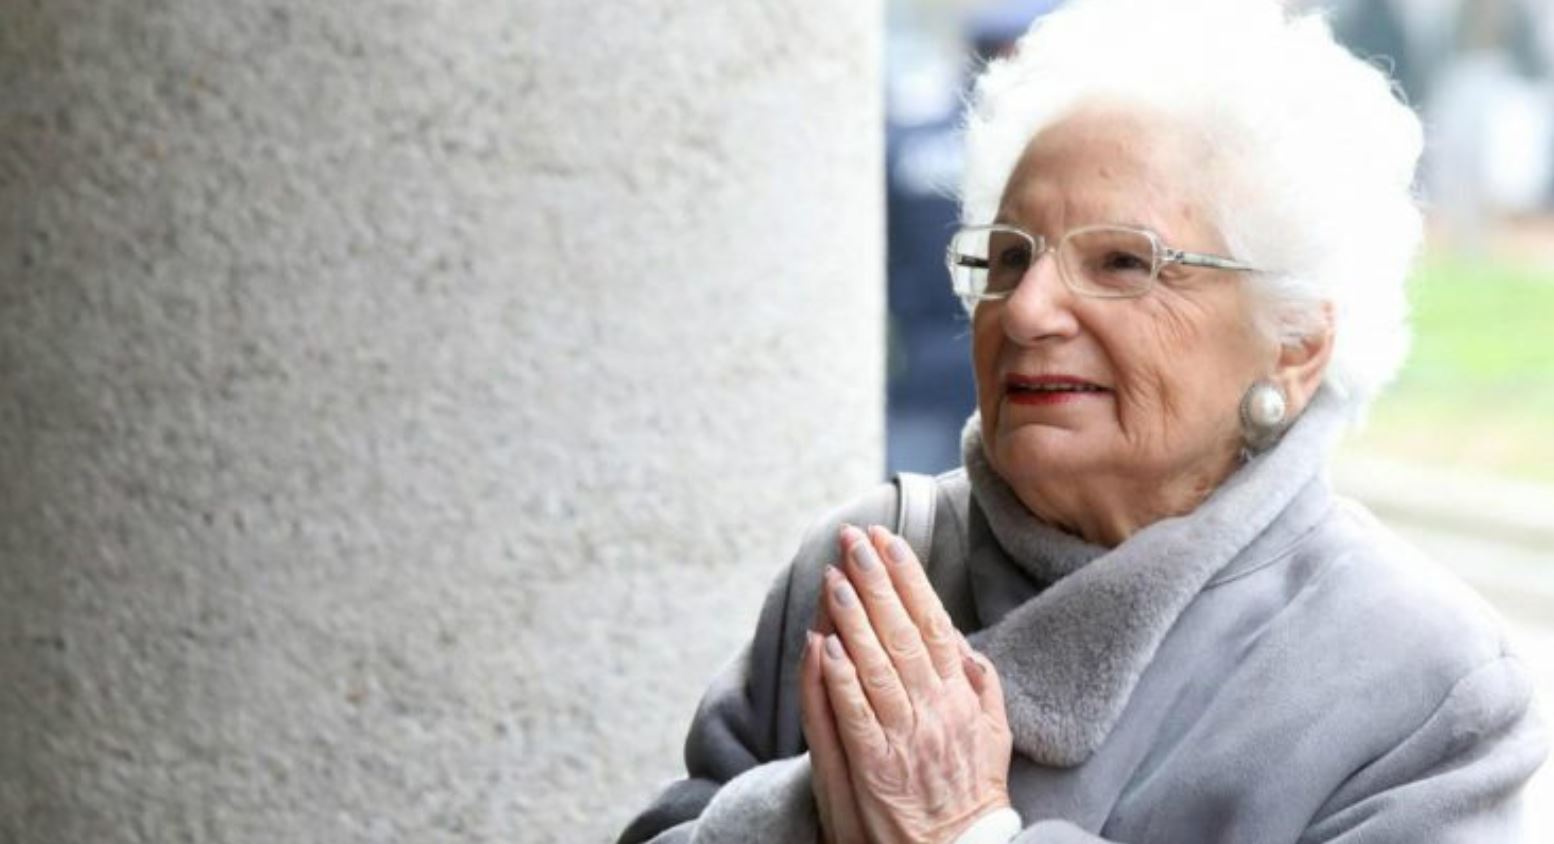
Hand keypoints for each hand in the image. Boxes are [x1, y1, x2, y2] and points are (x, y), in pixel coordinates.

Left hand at [801, 525, 1012, 843]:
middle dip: (876, 580)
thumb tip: (967, 647)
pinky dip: (840, 677)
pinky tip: (826, 644)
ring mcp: (905, 735)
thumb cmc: (974, 796)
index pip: (933, 622)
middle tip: (854, 538)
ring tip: (834, 575)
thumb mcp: (995, 738)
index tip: (889, 540)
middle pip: (902, 632)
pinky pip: (856, 713)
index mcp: (962, 695)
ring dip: (854, 617)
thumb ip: (983, 690)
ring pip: (877, 664)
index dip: (910, 578)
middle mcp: (935, 708)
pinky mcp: (876, 765)